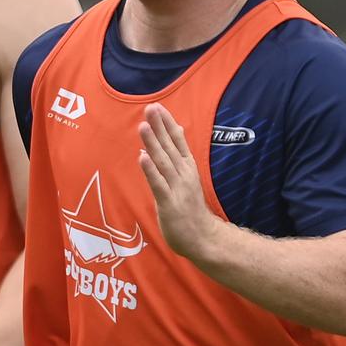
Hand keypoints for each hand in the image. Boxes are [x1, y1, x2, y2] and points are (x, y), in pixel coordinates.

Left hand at [138, 103, 216, 258]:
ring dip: (153, 143)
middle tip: (150, 108)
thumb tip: (164, 139)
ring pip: (163, 162)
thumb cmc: (191, 208)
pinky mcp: (169, 203)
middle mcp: (183, 174)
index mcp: (187, 167)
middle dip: (159, 127)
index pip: (177, 141)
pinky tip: (142, 157)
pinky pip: (158, 184)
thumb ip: (175, 160)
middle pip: (169, 147)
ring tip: (143, 126)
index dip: (168, 124)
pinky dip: (150, 170)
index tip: (159, 107)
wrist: (203, 238)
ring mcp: (177, 188)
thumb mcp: (186, 179)